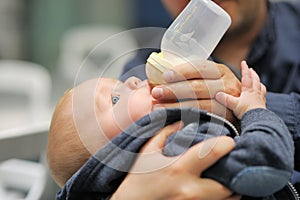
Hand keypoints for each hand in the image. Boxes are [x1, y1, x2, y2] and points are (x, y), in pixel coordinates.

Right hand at [111, 121, 240, 199]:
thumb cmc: (137, 180)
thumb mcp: (147, 153)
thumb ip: (165, 134)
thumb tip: (183, 123)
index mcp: (178, 169)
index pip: (213, 152)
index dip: (226, 144)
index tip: (228, 142)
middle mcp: (190, 191)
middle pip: (229, 184)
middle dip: (233, 173)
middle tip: (229, 165)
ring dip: (229, 189)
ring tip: (222, 179)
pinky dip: (220, 199)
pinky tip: (212, 191)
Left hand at [151, 60, 240, 120]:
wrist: (242, 109)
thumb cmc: (217, 91)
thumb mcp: (210, 78)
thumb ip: (191, 76)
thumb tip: (161, 75)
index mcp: (220, 72)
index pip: (200, 68)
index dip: (181, 71)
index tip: (165, 76)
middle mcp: (226, 86)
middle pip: (197, 87)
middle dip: (174, 90)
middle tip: (156, 92)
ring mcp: (226, 104)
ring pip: (199, 105)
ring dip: (176, 106)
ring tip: (159, 108)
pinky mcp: (224, 120)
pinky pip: (202, 119)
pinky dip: (185, 118)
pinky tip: (172, 118)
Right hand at [215, 61, 265, 118]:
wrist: (257, 120)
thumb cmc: (246, 111)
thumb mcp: (233, 104)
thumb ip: (225, 99)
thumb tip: (217, 94)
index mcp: (248, 90)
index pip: (246, 76)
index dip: (245, 69)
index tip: (244, 62)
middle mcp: (256, 93)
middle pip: (255, 80)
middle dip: (253, 74)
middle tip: (251, 69)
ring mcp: (260, 99)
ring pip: (261, 87)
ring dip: (259, 83)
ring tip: (258, 82)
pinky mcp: (262, 106)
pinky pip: (263, 97)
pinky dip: (262, 94)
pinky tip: (260, 96)